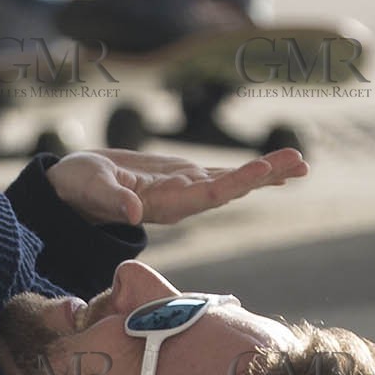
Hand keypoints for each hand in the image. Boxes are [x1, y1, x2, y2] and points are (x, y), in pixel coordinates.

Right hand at [45, 147, 307, 225]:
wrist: (74, 190)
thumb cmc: (79, 189)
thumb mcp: (92, 189)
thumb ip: (114, 200)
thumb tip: (133, 212)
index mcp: (165, 204)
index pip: (208, 194)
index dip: (236, 183)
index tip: (262, 170)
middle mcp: (183, 201)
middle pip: (231, 188)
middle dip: (265, 175)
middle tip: (300, 162)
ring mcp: (186, 189)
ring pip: (233, 181)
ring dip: (267, 172)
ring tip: (300, 161)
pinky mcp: (184, 177)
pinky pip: (223, 174)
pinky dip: (249, 170)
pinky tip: (275, 168)